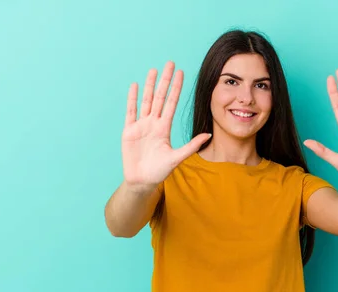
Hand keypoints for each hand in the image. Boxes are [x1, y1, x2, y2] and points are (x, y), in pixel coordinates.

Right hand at [121, 61, 211, 192]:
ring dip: (150, 86)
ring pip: (146, 101)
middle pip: (160, 97)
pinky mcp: (128, 131)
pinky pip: (130, 112)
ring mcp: (140, 126)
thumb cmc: (159, 171)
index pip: (172, 103)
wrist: (142, 181)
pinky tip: (135, 86)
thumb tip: (209, 135)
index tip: (181, 73)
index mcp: (164, 128)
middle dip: (165, 81)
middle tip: (170, 63)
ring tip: (154, 70)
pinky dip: (132, 99)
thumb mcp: (177, 158)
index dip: (176, 88)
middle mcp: (153, 123)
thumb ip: (191, 145)